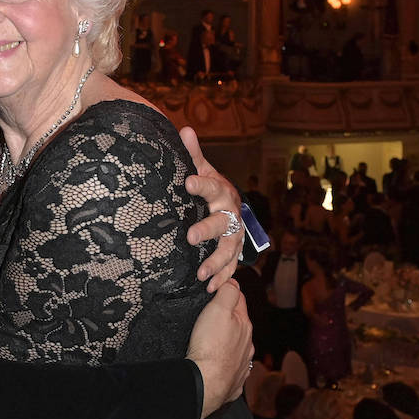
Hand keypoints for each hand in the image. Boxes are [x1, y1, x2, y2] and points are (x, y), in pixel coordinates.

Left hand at [181, 126, 243, 292]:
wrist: (229, 205)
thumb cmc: (209, 187)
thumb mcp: (202, 170)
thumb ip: (192, 155)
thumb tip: (184, 129)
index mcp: (221, 192)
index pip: (212, 186)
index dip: (201, 185)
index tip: (188, 183)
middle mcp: (231, 214)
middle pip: (222, 222)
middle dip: (207, 230)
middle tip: (190, 237)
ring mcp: (234, 235)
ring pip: (229, 249)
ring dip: (215, 262)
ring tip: (199, 274)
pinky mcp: (234, 251)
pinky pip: (231, 266)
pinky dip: (222, 278)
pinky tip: (209, 288)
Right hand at [186, 279, 251, 418]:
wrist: (206, 382)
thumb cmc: (210, 346)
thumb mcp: (217, 310)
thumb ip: (228, 293)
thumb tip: (233, 282)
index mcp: (244, 325)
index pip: (239, 300)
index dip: (228, 291)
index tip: (218, 289)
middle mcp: (247, 345)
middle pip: (239, 325)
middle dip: (228, 319)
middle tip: (210, 315)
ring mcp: (242, 365)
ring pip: (238, 348)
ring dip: (228, 343)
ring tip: (213, 341)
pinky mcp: (233, 382)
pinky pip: (231, 369)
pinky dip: (225, 364)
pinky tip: (216, 364)